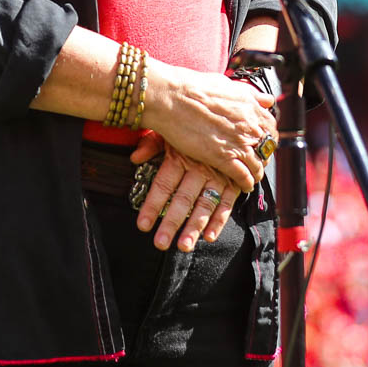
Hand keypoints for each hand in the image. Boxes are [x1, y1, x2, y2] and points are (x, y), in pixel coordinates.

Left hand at [131, 136, 238, 251]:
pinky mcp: (234, 182)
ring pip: (205, 204)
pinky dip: (219, 221)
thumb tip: (134, 158)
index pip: (164, 183)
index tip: (143, 225)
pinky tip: (209, 237)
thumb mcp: (172, 130)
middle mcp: (200, 167)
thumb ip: (152, 143)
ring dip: (195, 227)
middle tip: (160, 243)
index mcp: (181, 155)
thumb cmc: (194, 129)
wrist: (231, 120)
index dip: (152, 204)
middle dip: (171, 222)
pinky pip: (227, 203)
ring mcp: (219, 175)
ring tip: (183, 246)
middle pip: (183, 198)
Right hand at [143, 65, 275, 192]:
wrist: (173, 97)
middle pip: (267, 147)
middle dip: (264, 154)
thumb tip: (267, 99)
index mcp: (251, 106)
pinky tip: (244, 186)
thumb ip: (250, 94)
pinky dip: (246, 183)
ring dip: (257, 172)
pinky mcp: (223, 157)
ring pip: (258, 164)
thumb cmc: (194, 87)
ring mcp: (238, 142)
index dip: (267, 136)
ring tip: (253, 176)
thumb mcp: (228, 84)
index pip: (270, 126)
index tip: (262, 140)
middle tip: (258, 159)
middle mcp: (249, 125)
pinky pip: (243, 175)